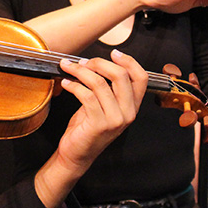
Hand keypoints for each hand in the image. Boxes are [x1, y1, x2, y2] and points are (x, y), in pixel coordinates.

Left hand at [34, 50, 146, 207]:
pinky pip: (86, 96)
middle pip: (120, 76)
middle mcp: (128, 113)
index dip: (129, 61)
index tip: (113, 53)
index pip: (141, 78)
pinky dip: (74, 85)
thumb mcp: (102, 105)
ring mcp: (115, 120)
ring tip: (69, 68)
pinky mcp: (100, 124)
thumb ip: (106, 88)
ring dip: (80, 71)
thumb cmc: (87, 128)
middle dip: (99, 63)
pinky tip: (66, 83)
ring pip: (100, 83)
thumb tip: (96, 63)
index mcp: (132, 106)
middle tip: (83, 62)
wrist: (77, 154)